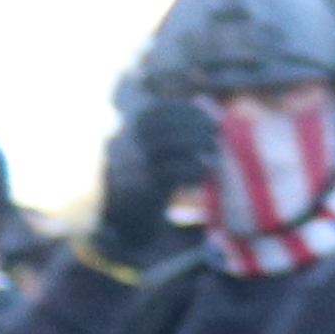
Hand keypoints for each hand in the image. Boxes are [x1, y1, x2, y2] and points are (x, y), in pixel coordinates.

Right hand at [95, 83, 208, 261]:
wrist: (124, 231)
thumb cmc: (148, 191)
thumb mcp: (157, 159)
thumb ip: (175, 134)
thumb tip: (205, 103)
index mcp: (123, 137)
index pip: (150, 112)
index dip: (183, 111)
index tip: (209, 118)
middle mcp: (119, 150)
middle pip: (156, 125)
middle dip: (191, 126)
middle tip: (215, 136)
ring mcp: (125, 170)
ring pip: (160, 145)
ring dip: (193, 145)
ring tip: (211, 156)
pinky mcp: (137, 192)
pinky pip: (167, 173)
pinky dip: (191, 170)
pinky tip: (202, 175)